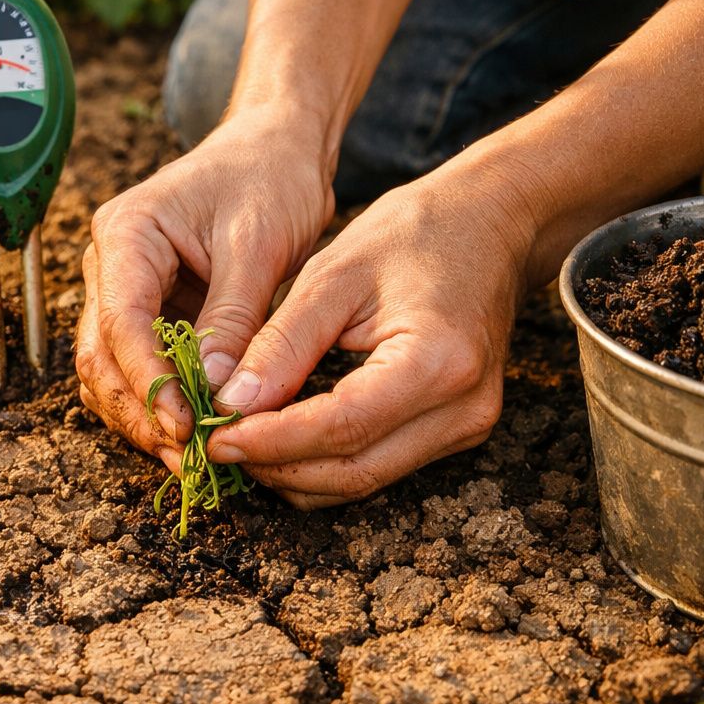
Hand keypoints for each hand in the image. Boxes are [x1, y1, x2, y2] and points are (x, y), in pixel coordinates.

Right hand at [75, 109, 335, 469]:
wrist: (276, 150)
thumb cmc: (269, 180)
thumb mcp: (258, 244)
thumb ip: (233, 316)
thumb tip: (216, 390)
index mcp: (127, 234)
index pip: (121, 322)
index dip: (149, 383)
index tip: (184, 427)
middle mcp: (112, 265)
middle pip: (101, 356)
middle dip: (139, 412)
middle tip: (186, 457)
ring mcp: (126, 291)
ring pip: (112, 372)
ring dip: (145, 418)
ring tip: (191, 459)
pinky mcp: (152, 313)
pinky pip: (142, 370)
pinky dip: (163, 405)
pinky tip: (196, 435)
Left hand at [205, 172, 536, 508]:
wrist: (489, 223)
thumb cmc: (411, 234)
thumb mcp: (333, 274)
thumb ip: (283, 343)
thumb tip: (232, 404)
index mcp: (438, 362)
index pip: (342, 427)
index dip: (272, 442)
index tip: (214, 437)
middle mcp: (464, 408)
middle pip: (355, 471)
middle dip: (278, 466)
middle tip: (217, 443)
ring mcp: (468, 426)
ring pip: (366, 480)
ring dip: (298, 472)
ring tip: (242, 441)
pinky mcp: (458, 430)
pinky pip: (381, 465)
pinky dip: (326, 461)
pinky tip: (282, 437)